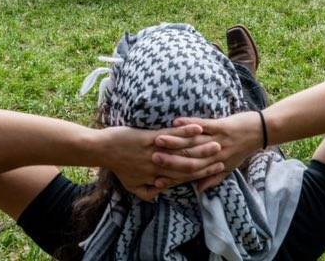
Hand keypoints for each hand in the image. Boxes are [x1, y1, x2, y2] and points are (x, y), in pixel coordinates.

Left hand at [100, 124, 223, 201]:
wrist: (101, 151)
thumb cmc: (116, 166)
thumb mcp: (131, 185)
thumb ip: (146, 192)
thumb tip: (158, 196)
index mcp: (157, 177)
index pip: (185, 178)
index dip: (202, 175)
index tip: (216, 169)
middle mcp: (159, 167)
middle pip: (188, 166)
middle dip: (207, 160)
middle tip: (223, 155)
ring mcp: (155, 152)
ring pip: (183, 151)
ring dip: (201, 146)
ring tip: (217, 141)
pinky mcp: (149, 139)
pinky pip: (171, 136)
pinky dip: (185, 131)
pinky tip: (197, 128)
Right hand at [162, 112, 263, 192]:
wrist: (260, 132)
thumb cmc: (242, 150)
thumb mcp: (229, 167)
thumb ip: (212, 178)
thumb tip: (197, 190)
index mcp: (215, 165)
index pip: (191, 173)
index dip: (174, 177)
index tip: (157, 179)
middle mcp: (215, 154)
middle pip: (189, 158)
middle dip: (170, 159)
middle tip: (151, 159)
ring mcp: (218, 139)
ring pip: (193, 142)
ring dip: (175, 141)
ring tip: (158, 141)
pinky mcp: (222, 126)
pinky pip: (203, 125)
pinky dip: (189, 124)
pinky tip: (176, 122)